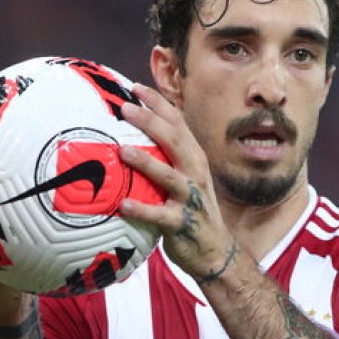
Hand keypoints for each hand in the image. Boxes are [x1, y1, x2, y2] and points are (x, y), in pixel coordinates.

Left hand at [118, 84, 239, 282]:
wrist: (215, 251)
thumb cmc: (191, 211)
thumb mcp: (185, 179)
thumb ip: (166, 158)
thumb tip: (132, 137)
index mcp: (194, 158)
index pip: (178, 123)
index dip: (158, 103)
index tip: (134, 87)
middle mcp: (195, 173)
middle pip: (175, 142)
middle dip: (151, 122)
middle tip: (125, 108)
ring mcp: (191, 198)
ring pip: (169, 176)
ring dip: (146, 163)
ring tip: (123, 151)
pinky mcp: (183, 224)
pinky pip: (161, 216)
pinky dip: (142, 209)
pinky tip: (123, 204)